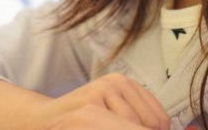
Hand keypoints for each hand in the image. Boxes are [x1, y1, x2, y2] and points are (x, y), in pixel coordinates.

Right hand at [44, 74, 168, 129]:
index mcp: (128, 85)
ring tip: (104, 128)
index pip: (160, 118)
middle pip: (152, 123)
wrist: (46, 120)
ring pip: (135, 125)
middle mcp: (118, 82)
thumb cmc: (84, 122)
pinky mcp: (92, 98)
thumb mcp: (114, 117)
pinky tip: (96, 126)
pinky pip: (118, 126)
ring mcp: (104, 88)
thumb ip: (138, 122)